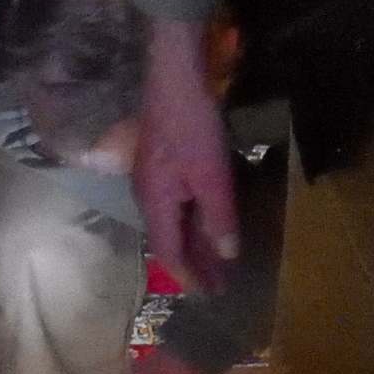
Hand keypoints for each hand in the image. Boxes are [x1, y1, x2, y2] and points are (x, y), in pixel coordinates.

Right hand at [134, 18, 237, 292]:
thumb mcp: (212, 176)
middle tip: (218, 286)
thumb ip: (218, 218)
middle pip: (168, 241)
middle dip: (194, 265)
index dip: (190, 277)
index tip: (210, 295)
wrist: (176, 77)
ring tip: (217, 261)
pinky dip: (193, 221)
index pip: (168, 254)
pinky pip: (176, 205)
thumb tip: (226, 256)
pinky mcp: (161, 163)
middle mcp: (147, 196)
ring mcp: (152, 178)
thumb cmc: (193, 128)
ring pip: (172, 222)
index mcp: (155, 204)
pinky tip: (208, 221)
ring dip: (195, 244)